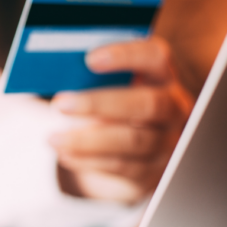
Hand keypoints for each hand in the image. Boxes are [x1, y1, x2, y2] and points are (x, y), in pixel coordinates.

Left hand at [49, 37, 193, 202]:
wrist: (135, 151)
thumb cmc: (113, 105)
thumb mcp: (109, 88)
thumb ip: (92, 79)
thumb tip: (57, 75)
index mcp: (162, 76)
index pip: (155, 57)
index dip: (126, 55)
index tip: (90, 59)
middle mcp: (174, 108)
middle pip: (147, 103)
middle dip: (99, 103)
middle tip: (60, 104)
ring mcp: (168, 142)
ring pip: (133, 141)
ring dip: (87, 140)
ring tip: (53, 138)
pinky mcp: (154, 171)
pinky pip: (122, 166)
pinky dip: (89, 161)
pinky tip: (65, 154)